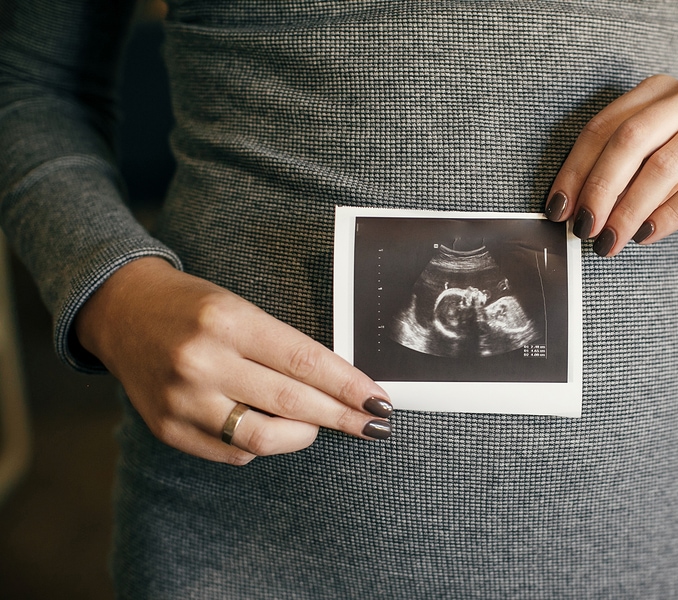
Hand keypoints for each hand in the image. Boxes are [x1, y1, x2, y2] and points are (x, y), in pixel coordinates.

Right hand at [74, 257, 391, 464]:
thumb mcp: (240, 309)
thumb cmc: (193, 308)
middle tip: (375, 425)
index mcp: (228, 321)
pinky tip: (270, 427)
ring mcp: (182, 400)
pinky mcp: (168, 430)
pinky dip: (262, 446)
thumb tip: (338, 389)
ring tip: (317, 424)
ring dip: (304, 435)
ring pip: (264, 438)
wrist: (122, 312)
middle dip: (342, 417)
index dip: (348, 385)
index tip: (378, 400)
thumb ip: (283, 349)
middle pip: (292, 402)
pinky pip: (233, 453)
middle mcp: (202, 362)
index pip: (305, 361)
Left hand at [544, 75, 677, 255]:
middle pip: (629, 141)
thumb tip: (575, 213)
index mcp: (656, 93)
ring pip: (663, 165)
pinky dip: (668, 216)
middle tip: (585, 230)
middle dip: (600, 190)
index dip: (575, 171)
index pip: (602, 129)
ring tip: (611, 242)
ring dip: (630, 210)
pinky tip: (647, 236)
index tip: (558, 209)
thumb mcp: (653, 170)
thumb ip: (620, 179)